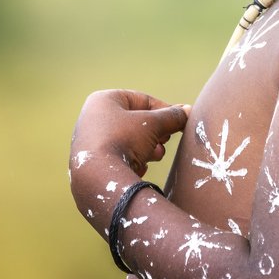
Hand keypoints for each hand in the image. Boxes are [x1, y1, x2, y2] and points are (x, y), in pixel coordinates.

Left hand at [70, 90, 190, 203]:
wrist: (98, 179)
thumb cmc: (123, 140)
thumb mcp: (153, 124)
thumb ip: (172, 116)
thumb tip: (188, 111)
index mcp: (103, 100)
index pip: (142, 100)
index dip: (164, 110)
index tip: (179, 120)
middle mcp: (92, 118)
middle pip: (135, 120)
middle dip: (155, 132)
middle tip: (165, 140)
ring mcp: (89, 142)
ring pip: (129, 140)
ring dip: (147, 147)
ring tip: (155, 155)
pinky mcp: (90, 164)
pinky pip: (119, 156)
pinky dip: (132, 160)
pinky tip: (139, 167)